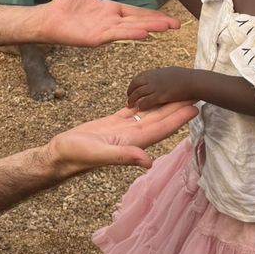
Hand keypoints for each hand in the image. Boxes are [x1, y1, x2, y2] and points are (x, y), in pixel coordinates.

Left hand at [36, 0, 179, 46]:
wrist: (50, 16)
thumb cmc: (65, 3)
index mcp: (112, 10)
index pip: (137, 13)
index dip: (153, 15)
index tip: (169, 17)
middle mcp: (112, 21)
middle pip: (140, 22)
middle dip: (158, 23)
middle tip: (177, 25)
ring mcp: (106, 30)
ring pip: (132, 28)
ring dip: (149, 28)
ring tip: (166, 27)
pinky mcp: (97, 37)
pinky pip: (117, 34)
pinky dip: (130, 34)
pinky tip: (144, 34)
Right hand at [45, 101, 198, 175]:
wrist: (59, 155)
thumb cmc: (75, 155)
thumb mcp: (99, 154)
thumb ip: (123, 156)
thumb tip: (147, 162)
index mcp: (131, 142)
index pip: (160, 129)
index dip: (178, 119)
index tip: (195, 107)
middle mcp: (131, 136)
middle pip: (159, 119)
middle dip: (176, 108)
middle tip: (193, 93)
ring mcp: (122, 130)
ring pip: (148, 114)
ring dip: (163, 104)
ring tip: (176, 92)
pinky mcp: (111, 124)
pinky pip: (132, 111)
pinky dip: (143, 104)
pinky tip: (150, 97)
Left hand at [127, 67, 195, 109]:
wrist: (195, 81)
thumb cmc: (186, 77)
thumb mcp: (171, 72)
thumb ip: (162, 75)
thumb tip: (160, 74)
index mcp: (156, 72)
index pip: (139, 77)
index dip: (134, 84)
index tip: (132, 89)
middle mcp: (153, 78)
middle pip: (135, 84)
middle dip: (130, 91)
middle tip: (128, 98)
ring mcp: (156, 86)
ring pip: (138, 93)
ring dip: (132, 99)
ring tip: (130, 105)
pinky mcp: (161, 96)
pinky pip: (146, 101)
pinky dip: (142, 105)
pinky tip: (140, 109)